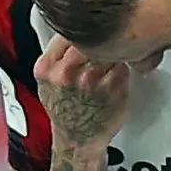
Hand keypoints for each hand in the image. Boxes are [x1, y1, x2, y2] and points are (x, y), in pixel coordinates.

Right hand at [34, 36, 130, 150]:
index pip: (66, 34)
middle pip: (89, 39)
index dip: (79, 32)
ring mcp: (92, 80)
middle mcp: (67, 73)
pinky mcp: (114, 87)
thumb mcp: (47, 82)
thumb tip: (71, 31)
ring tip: (107, 63)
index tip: (84, 33)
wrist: (78, 139)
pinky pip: (123, 64)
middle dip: (97, 40)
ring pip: (108, 49)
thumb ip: (55, 56)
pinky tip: (114, 76)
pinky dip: (122, 67)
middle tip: (101, 46)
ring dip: (112, 52)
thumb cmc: (65, 110)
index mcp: (47, 69)